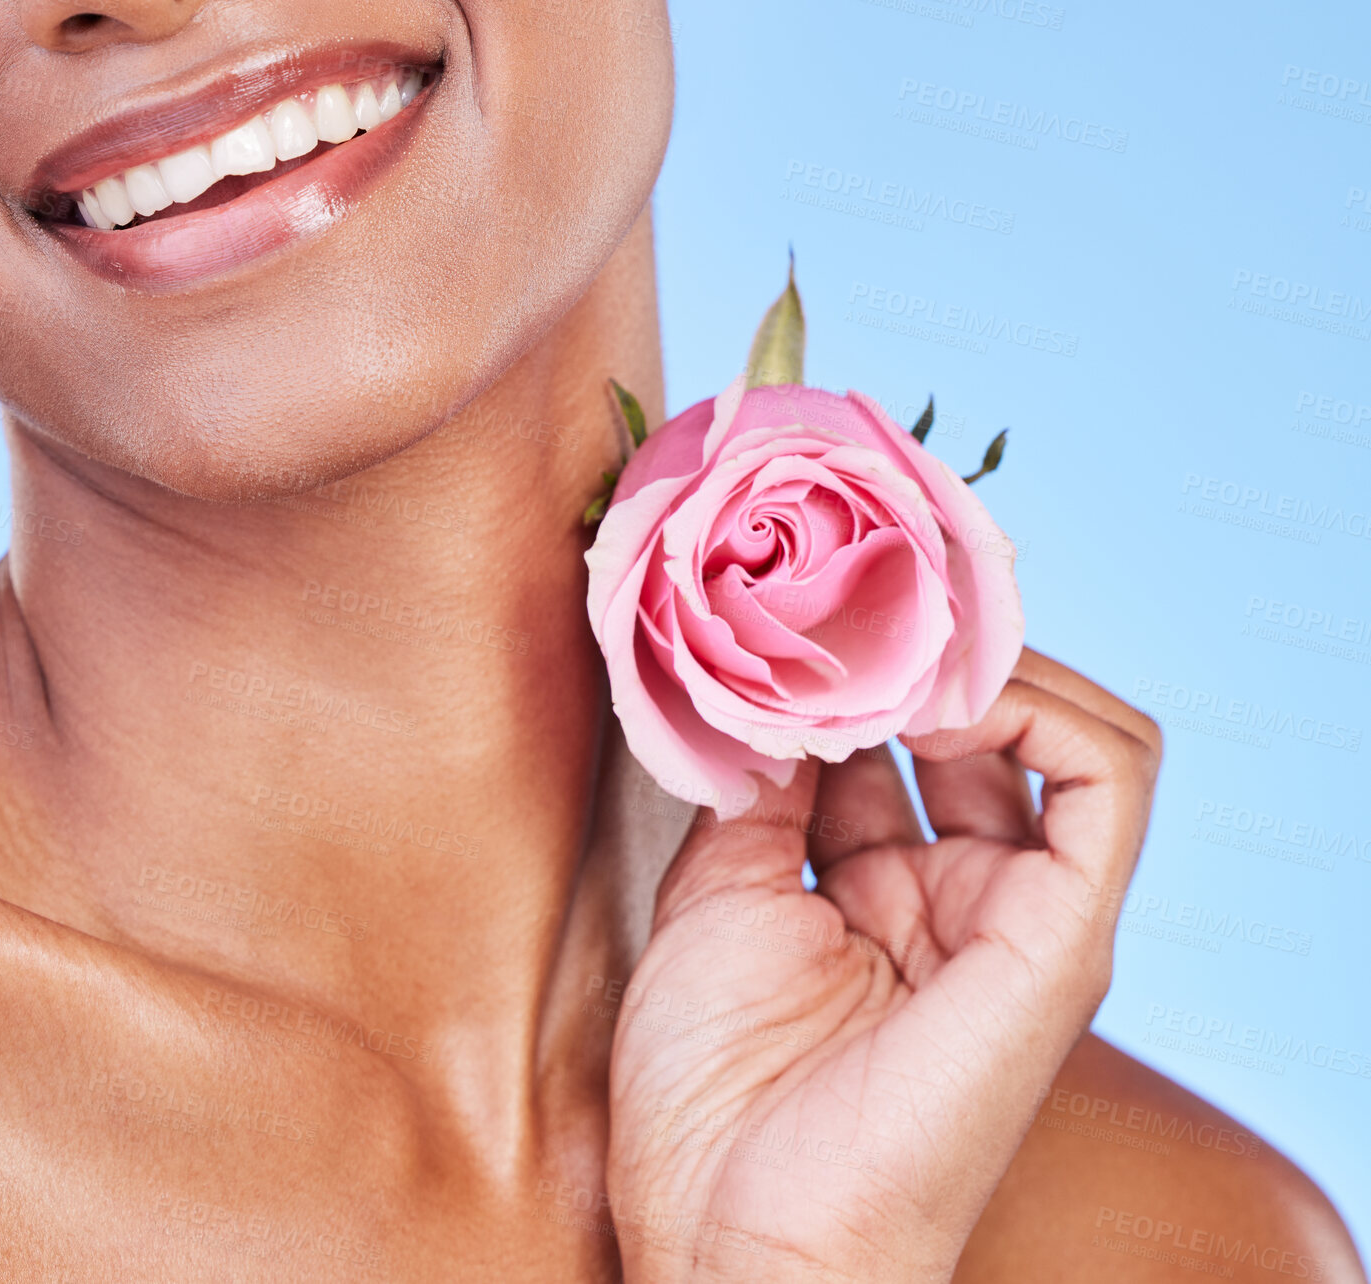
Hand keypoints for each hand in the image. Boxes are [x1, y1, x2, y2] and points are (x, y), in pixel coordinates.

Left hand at [605, 648, 1160, 1282]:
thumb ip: (767, 787)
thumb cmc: (712, 1089)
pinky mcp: (1062, 938)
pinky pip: (1107, 782)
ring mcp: (1021, 912)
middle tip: (860, 598)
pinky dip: (1041, 710)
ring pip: (1070, 732)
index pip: (904, 738)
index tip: (805, 614)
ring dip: (986, 664)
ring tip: (897, 640)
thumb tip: (785, 684)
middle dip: (930, 650)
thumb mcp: (721, 895)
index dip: (868, 668)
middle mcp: (965, 890)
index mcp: (885, 888)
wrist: (736, 1231)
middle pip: (985, 726)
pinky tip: (941, 694)